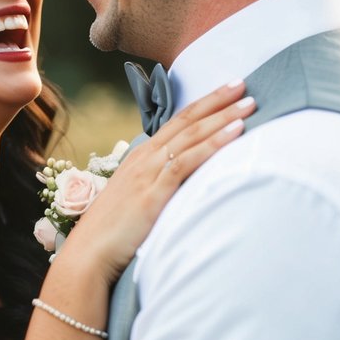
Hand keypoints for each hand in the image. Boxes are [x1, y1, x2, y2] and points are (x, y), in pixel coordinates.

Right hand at [60, 80, 254, 284]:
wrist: (89, 254)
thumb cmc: (112, 233)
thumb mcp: (135, 200)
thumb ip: (157, 186)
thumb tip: (181, 185)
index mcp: (140, 157)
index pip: (177, 121)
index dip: (204, 103)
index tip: (228, 89)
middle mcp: (145, 158)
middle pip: (187, 121)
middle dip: (218, 101)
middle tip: (244, 84)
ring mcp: (148, 173)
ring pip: (191, 136)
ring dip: (223, 117)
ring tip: (250, 104)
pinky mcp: (154, 194)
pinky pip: (188, 162)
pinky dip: (213, 144)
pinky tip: (235, 133)